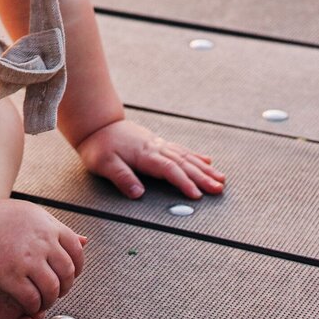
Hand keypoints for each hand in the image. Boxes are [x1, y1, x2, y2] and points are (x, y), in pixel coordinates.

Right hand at [0, 198, 85, 318]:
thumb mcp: (32, 214)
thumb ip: (57, 229)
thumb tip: (86, 242)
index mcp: (48, 225)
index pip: (76, 250)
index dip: (77, 267)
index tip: (69, 274)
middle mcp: (41, 241)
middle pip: (66, 273)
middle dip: (65, 286)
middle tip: (56, 290)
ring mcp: (26, 259)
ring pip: (52, 289)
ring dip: (50, 299)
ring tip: (43, 299)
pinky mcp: (10, 275)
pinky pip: (31, 299)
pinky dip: (34, 306)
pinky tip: (29, 303)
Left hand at [76, 119, 225, 199]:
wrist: (97, 124)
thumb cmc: (99, 146)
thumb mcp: (104, 163)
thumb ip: (121, 177)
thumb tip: (138, 193)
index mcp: (144, 154)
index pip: (169, 170)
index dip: (184, 182)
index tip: (197, 195)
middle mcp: (155, 148)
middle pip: (183, 163)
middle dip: (203, 177)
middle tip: (219, 189)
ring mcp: (158, 144)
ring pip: (186, 157)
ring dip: (204, 168)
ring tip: (220, 179)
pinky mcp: (158, 143)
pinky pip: (181, 149)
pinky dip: (195, 156)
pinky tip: (206, 161)